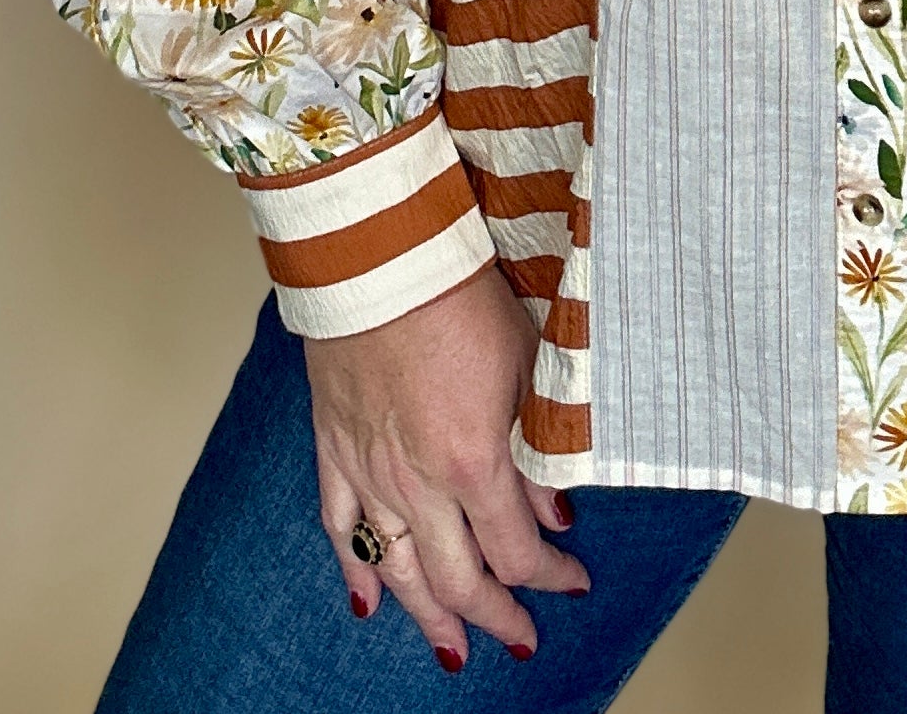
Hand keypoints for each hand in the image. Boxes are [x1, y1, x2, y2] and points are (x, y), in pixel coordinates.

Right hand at [307, 259, 589, 667]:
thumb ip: (540, 447)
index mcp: (473, 463)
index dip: (548, 576)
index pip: (515, 553)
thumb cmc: (459, 297)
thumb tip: (555, 509)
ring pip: (397, 571)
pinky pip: (339, 528)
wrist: (382, 257)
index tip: (572, 577)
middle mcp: (418, 483)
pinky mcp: (334, 449)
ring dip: (427, 617)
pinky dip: (355, 570)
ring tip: (452, 650)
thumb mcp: (526, 366)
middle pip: (457, 581)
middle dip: (494, 617)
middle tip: (518, 636)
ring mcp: (370, 471)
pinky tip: (368, 600)